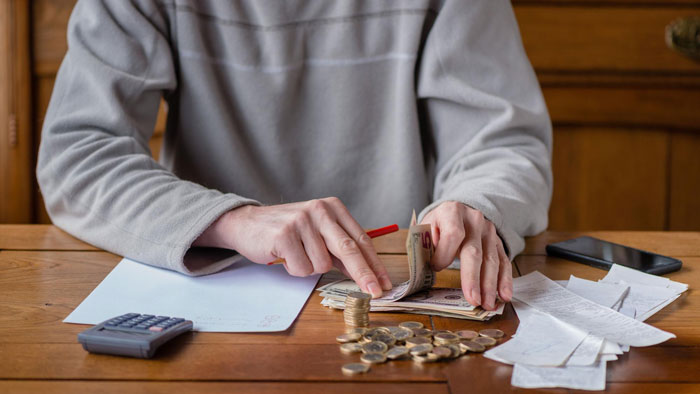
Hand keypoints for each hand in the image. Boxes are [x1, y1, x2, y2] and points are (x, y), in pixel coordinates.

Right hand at [193, 197, 391, 297]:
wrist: (247, 223)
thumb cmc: (287, 231)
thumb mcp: (317, 233)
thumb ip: (340, 249)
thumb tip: (367, 273)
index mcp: (333, 207)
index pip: (360, 239)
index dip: (374, 264)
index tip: (384, 284)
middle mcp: (319, 210)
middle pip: (349, 249)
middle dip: (364, 275)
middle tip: (375, 293)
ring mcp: (301, 221)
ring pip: (321, 265)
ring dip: (309, 268)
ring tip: (296, 255)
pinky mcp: (284, 235)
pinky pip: (301, 269)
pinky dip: (294, 269)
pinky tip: (285, 256)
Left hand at [421, 201, 511, 309]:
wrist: (456, 211)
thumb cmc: (437, 225)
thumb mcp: (426, 228)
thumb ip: (426, 244)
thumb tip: (432, 267)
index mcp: (452, 212)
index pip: (453, 234)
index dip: (444, 254)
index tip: (435, 268)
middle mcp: (474, 219)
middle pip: (475, 251)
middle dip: (474, 278)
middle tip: (473, 300)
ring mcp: (489, 231)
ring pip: (492, 260)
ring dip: (490, 285)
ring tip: (488, 304)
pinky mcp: (498, 242)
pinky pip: (503, 261)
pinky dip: (504, 280)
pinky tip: (504, 295)